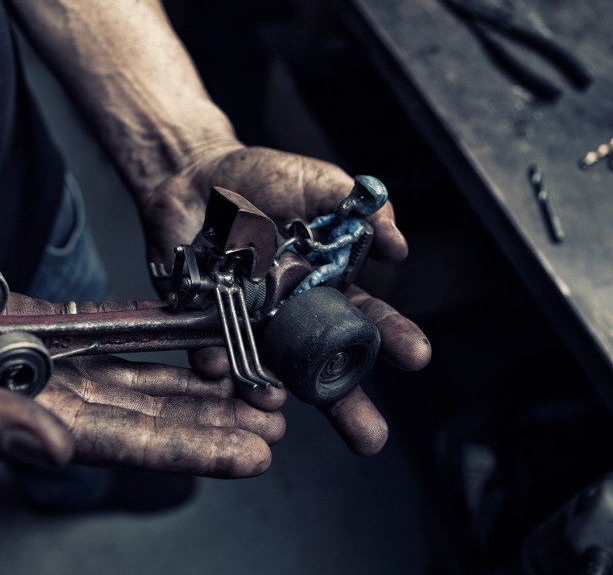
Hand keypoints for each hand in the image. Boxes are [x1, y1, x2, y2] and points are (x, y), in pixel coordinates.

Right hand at [0, 269, 282, 476]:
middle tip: (277, 424)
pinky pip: (110, 333)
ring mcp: (49, 363)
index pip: (126, 443)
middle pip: (148, 414)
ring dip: (195, 383)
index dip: (191, 448)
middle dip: (213, 422)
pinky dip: (154, 337)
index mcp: (27, 423)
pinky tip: (194, 337)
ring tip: (253, 388)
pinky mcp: (42, 327)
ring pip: (139, 377)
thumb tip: (55, 452)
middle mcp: (49, 399)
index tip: (252, 452)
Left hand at [141, 145, 430, 454]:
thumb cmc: (264, 178)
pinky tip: (220, 371)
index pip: (368, 322)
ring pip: (267, 372)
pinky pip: (209, 350)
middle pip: (324, 369)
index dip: (392, 339)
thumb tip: (400, 247)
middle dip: (347, 406)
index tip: (416, 357)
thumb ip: (363, 210)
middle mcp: (292, 317)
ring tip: (278, 407)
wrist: (196, 172)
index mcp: (327, 289)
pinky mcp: (203, 322)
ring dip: (274, 395)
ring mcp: (249, 324)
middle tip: (370, 439)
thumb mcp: (321, 184)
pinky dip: (215, 363)